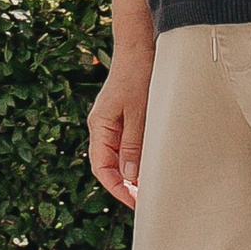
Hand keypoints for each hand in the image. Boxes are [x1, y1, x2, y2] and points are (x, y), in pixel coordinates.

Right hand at [87, 52, 151, 207]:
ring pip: (118, 156)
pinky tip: (150, 162)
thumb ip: (133, 144)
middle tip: (146, 199)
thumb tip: (130, 176)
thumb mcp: (139, 113)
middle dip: (125, 185)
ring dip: (131, 172)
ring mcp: (112, 122)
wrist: (139, 46)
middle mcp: (102, 127)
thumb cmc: (138, 75)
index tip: (136, 203)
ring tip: (150, 185)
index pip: (102, 168)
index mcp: (100, 126)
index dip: (117, 189)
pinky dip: (136, 157)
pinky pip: (126, 144)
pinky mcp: (123, 116)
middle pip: (108, 165)